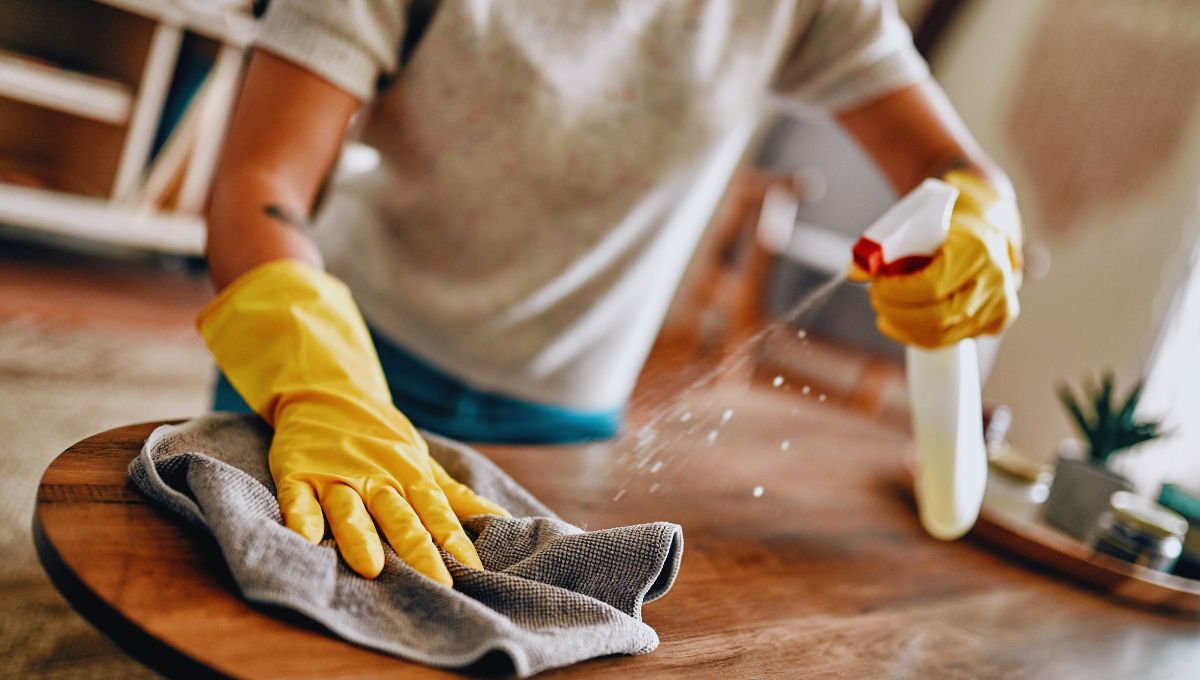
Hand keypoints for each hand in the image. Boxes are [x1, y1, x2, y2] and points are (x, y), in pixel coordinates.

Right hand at [198, 260, 508, 583]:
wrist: (327, 391)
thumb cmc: (381, 439)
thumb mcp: (421, 463)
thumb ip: (455, 496)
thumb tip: (502, 519)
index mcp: (408, 476)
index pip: (437, 512)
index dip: (455, 541)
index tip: (474, 572)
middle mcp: (376, 478)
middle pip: (399, 517)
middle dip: (418, 550)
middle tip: (436, 584)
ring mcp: (336, 475)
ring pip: (350, 509)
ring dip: (361, 537)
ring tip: (371, 568)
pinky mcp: (299, 473)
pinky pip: (299, 497)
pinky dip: (301, 516)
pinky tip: (305, 539)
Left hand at [852, 170, 1022, 347]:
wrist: (990, 225)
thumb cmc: (950, 221)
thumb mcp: (917, 223)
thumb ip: (885, 247)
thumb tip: (853, 272)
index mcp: (977, 250)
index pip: (931, 287)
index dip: (896, 292)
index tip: (876, 285)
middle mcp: (995, 280)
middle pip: (937, 318)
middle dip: (897, 313)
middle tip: (876, 299)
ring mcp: (1000, 304)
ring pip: (942, 335)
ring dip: (904, 327)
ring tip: (885, 311)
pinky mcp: (997, 321)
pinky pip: (951, 340)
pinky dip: (920, 336)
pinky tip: (903, 324)